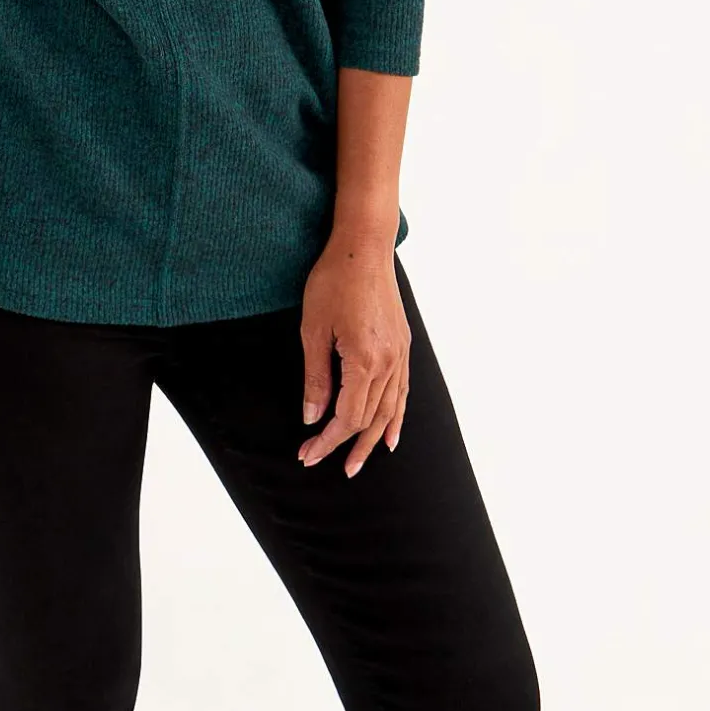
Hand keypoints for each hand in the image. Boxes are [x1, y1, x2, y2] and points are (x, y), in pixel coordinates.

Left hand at [297, 239, 410, 476]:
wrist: (364, 247)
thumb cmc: (333, 281)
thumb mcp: (313, 329)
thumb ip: (316, 377)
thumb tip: (312, 416)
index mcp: (364, 361)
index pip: (346, 417)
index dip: (326, 441)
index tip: (306, 454)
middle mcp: (388, 363)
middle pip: (368, 418)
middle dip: (344, 445)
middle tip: (321, 462)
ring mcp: (400, 354)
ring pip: (389, 410)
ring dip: (372, 439)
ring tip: (358, 463)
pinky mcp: (403, 345)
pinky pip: (402, 391)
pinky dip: (396, 416)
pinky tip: (391, 433)